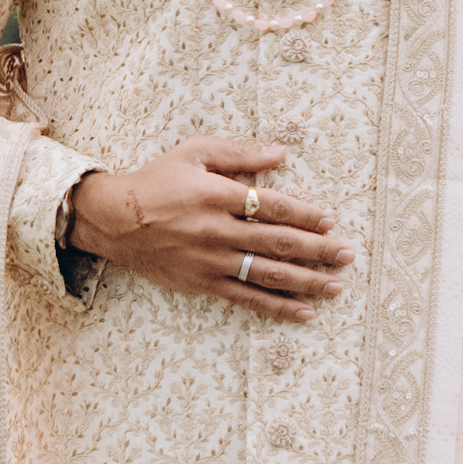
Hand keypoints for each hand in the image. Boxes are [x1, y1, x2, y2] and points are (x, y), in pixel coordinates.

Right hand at [72, 137, 353, 311]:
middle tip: (348, 255)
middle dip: (317, 250)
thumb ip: (239, 152)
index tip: (330, 220)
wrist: (114, 219)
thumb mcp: (194, 152)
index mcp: (217, 195)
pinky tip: (303, 311)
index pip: (271, 206)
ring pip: (267, 274)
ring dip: (306, 281)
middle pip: (277, 242)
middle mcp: (217, 231)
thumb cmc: (156, 180)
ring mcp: (210, 261)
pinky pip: (246, 298)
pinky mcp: (202, 283)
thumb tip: (281, 153)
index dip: (304, 214)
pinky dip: (277, 307)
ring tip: (335, 286)